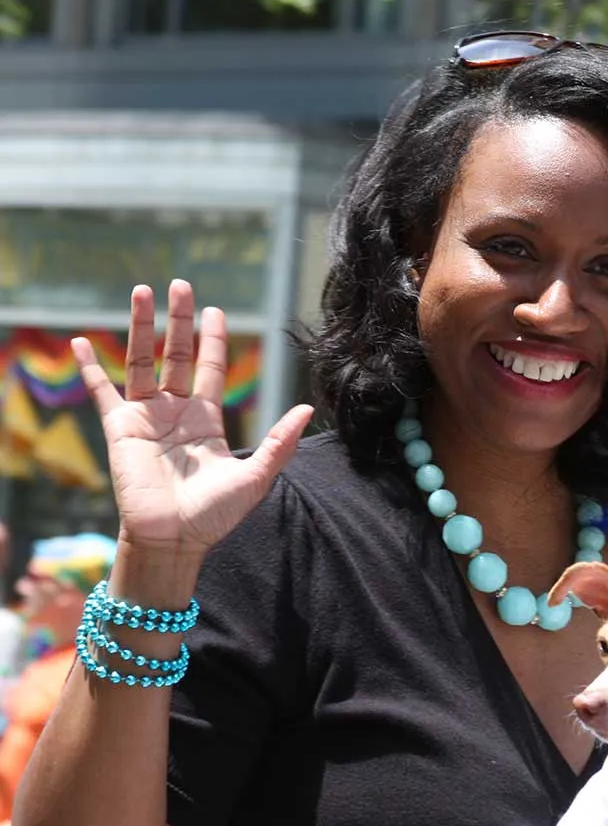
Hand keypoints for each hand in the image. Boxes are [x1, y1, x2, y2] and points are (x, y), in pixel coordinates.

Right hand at [73, 280, 313, 558]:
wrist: (174, 540)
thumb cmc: (215, 515)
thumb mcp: (256, 478)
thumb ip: (280, 442)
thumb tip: (309, 408)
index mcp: (207, 419)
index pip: (210, 368)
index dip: (213, 339)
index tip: (216, 311)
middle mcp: (176, 412)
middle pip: (178, 355)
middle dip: (180, 320)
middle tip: (181, 285)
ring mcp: (147, 417)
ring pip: (142, 361)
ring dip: (139, 327)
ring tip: (142, 290)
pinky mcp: (120, 429)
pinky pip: (102, 392)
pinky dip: (90, 368)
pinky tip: (79, 341)